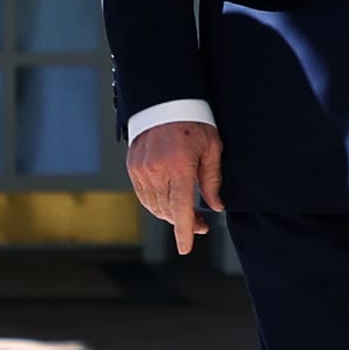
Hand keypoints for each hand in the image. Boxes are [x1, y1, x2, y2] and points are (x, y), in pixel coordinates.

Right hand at [128, 120, 224, 255]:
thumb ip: (212, 180)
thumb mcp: (211, 148)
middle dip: (185, 222)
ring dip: (170, 214)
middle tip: (202, 223)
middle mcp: (156, 170)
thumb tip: (216, 207)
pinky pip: (144, 195)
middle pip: (168, 211)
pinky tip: (169, 201)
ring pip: (154, 206)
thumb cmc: (194, 122)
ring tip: (187, 213)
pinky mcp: (133, 167)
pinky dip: (156, 203)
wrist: (165, 100)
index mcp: (178, 166)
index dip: (184, 232)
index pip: (181, 209)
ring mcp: (141, 169)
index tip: (186, 248)